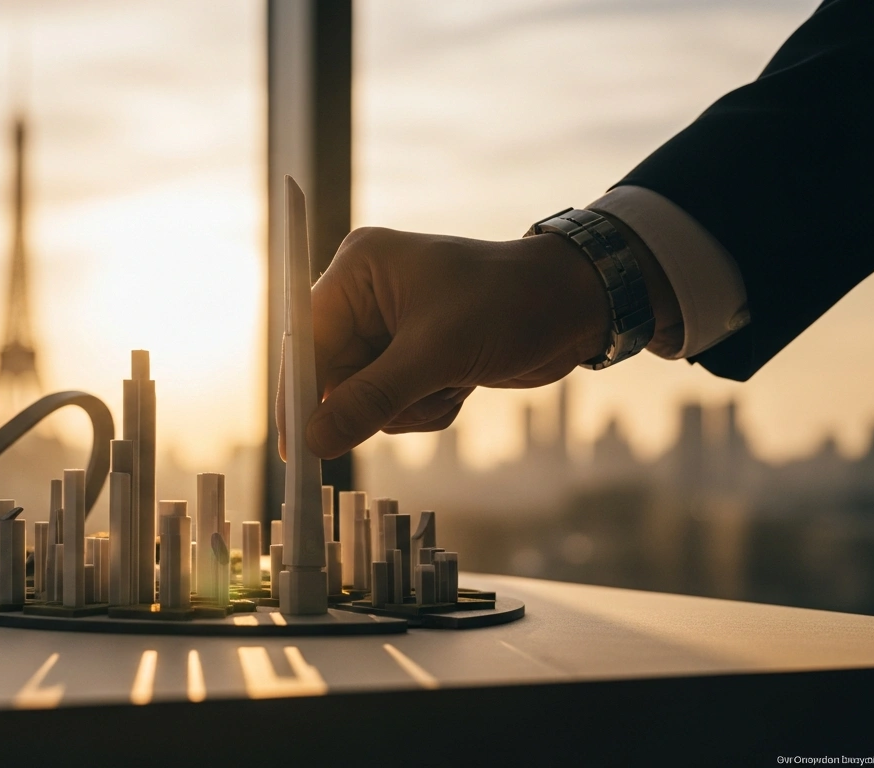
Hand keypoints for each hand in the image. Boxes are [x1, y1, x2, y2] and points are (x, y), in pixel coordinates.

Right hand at [276, 222, 677, 459]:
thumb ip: (370, 399)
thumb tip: (314, 440)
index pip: (306, 340)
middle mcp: (367, 295)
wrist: (578, 307)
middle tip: (414, 403)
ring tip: (450, 385)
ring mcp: (390, 327)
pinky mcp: (415, 354)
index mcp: (358, 270)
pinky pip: (395, 403)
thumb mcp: (435, 355)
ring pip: (365, 398)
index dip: (300, 393)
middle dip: (375, 401)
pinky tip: (459, 387)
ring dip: (407, 408)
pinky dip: (426, 408)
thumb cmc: (509, 306)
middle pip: (334, 376)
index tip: (296, 445)